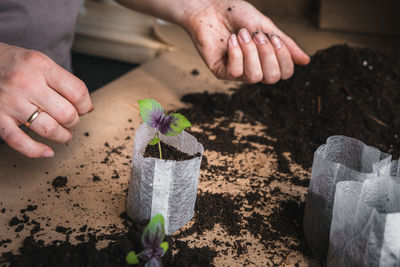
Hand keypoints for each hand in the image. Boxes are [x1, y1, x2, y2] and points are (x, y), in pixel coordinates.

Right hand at [0, 43, 92, 157]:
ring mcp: (10, 102)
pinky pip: (19, 141)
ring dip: (62, 136)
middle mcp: (26, 83)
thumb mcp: (38, 61)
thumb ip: (61, 80)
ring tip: (62, 134)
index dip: (85, 105)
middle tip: (70, 121)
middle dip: (74, 122)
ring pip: (48, 129)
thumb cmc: (12, 63)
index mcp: (40, 66)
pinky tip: (46, 152)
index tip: (83, 109)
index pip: (77, 92)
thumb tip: (86, 107)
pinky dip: (36, 151)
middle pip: (66, 113)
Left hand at [182, 0, 309, 82]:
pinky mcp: (221, 71)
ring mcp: (237, 72)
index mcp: (266, 60)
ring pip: (254, 77)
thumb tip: (306, 61)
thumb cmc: (236, 15)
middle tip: (256, 34)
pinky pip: (235, 72)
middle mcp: (253, 69)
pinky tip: (231, 40)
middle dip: (267, 54)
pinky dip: (236, 53)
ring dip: (250, 52)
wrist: (211, 7)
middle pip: (271, 78)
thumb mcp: (265, 26)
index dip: (283, 57)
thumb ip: (285, 44)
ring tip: (241, 34)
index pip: (284, 73)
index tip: (273, 37)